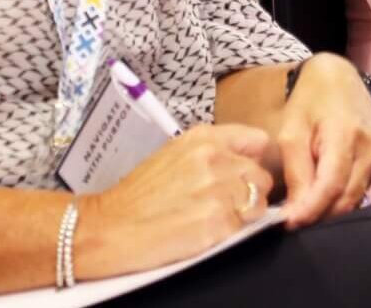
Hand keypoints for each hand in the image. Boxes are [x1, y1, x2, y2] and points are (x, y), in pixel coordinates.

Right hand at [76, 124, 274, 281]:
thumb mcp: (174, 155)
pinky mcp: (218, 222)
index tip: (248, 173)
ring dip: (244, 214)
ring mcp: (219, 191)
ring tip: (214, 218)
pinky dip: (232, 232)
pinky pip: (245, 227)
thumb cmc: (137, 196)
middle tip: (226, 203)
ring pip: (258, 203)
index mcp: (204, 138)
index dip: (256, 160)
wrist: (109, 227)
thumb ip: (212, 153)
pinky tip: (206, 230)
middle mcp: (216, 159)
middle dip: (249, 191)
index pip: (258, 141)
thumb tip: (247, 161)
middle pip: (262, 175)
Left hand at [272, 55, 370, 228]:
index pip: (331, 185)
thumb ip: (296, 172)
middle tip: (289, 222)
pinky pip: (360, 192)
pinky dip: (339, 202)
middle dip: (317, 216)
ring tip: (302, 211)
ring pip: (354, 200)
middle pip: (346, 199)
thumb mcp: (292, 131)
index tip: (286, 225)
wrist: (339, 80)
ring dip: (328, 212)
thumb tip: (294, 213)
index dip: (310, 210)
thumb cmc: (310, 102)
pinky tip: (320, 198)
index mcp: (346, 134)